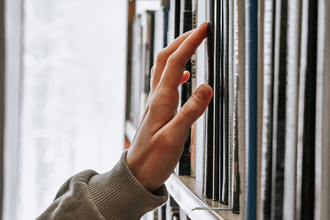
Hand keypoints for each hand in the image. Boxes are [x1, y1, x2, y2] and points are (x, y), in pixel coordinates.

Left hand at [126, 22, 212, 191]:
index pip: (176, 63)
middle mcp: (156, 98)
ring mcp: (156, 103)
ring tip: (192, 45)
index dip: (189, 43)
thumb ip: (190, 112)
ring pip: (164, 69)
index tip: (202, 30)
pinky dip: (176, 72)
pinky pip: (166, 83)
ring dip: (178, 53)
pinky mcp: (158, 110)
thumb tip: (206, 87)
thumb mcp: (174, 138)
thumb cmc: (153, 160)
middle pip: (166, 59)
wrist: (137, 174)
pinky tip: (185, 76)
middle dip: (182, 40)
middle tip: (199, 31)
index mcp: (161, 101)